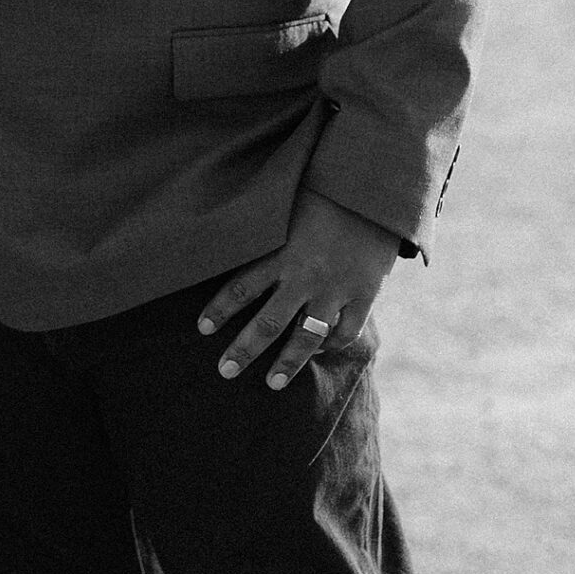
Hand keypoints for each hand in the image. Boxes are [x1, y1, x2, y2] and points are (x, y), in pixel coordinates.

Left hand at [197, 185, 399, 390]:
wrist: (372, 189)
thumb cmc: (320, 192)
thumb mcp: (284, 207)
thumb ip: (263, 233)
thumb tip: (227, 240)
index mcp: (280, 252)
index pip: (240, 287)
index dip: (219, 310)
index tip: (202, 328)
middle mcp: (305, 275)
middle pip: (268, 322)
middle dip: (244, 350)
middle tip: (224, 370)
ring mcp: (335, 289)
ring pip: (306, 337)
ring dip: (287, 363)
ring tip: (271, 384)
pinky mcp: (363, 295)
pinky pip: (345, 332)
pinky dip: (330, 346)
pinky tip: (317, 352)